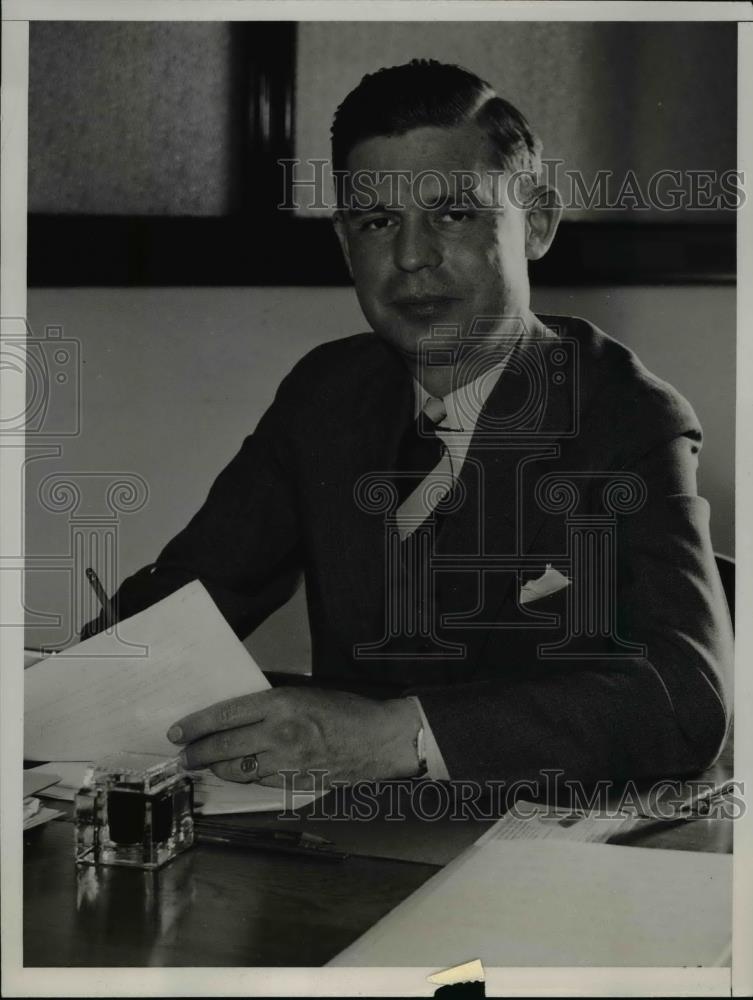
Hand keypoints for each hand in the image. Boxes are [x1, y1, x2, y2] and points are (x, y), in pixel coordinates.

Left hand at [167, 687, 420, 786]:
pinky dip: (244, 777)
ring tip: (206, 764)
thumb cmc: (345, 709)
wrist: (378, 739)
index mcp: (281, 704)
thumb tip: (238, 710)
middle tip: (182, 755)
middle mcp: (279, 734)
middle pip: (224, 747)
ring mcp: (286, 762)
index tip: (177, 732)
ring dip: (216, 768)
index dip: (196, 725)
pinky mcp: (294, 782)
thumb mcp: (304, 693)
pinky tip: (238, 772)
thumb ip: (272, 702)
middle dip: (197, 752)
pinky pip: (259, 782)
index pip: (226, 716)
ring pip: (237, 769)